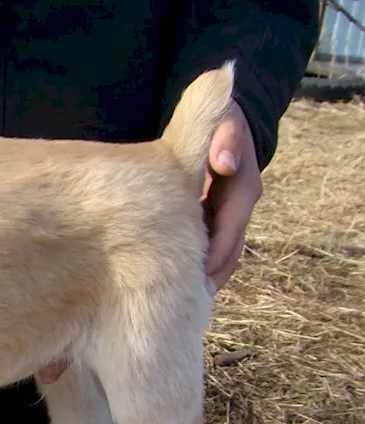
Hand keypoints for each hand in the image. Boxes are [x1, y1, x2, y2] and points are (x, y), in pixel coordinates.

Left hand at [202, 100, 262, 289]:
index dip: (217, 253)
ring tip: (184, 300)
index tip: (198, 275)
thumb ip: (225, 140)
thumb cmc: (219, 124)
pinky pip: (211, 247)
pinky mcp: (216, 219)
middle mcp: (241, 206)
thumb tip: (223, 164)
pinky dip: (200, 264)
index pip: (231, 228)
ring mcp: (230, 215)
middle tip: (187, 299)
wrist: (222, 124)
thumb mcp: (224, 123)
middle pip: (231, 249)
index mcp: (243, 188)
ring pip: (224, 253)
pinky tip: (179, 281)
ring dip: (208, 275)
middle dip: (212, 274)